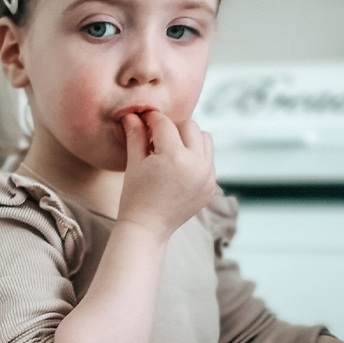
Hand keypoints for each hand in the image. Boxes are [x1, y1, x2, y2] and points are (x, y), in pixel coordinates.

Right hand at [117, 111, 215, 239]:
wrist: (147, 229)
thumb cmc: (134, 197)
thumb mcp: (134, 164)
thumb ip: (136, 136)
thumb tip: (132, 114)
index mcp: (174, 157)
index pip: (165, 124)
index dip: (151, 118)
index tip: (143, 118)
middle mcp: (196, 164)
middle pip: (190, 126)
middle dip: (172, 127)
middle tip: (156, 136)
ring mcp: (208, 176)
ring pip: (205, 139)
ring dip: (189, 138)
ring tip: (170, 150)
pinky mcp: (211, 186)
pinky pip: (208, 159)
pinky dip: (195, 156)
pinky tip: (177, 167)